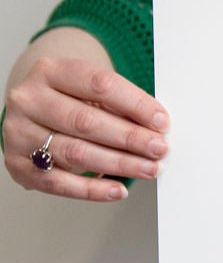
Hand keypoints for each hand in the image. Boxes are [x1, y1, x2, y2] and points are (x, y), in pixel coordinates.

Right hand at [4, 38, 169, 201]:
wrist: (32, 120)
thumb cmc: (69, 106)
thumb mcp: (90, 96)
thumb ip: (119, 108)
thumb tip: (157, 129)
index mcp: (49, 72)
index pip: (97, 84)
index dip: (134, 104)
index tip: (162, 122)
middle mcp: (30, 100)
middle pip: (86, 122)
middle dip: (130, 138)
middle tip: (159, 149)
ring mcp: (21, 133)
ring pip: (76, 153)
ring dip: (120, 164)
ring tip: (149, 169)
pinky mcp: (20, 165)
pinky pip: (61, 183)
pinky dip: (93, 190)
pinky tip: (119, 190)